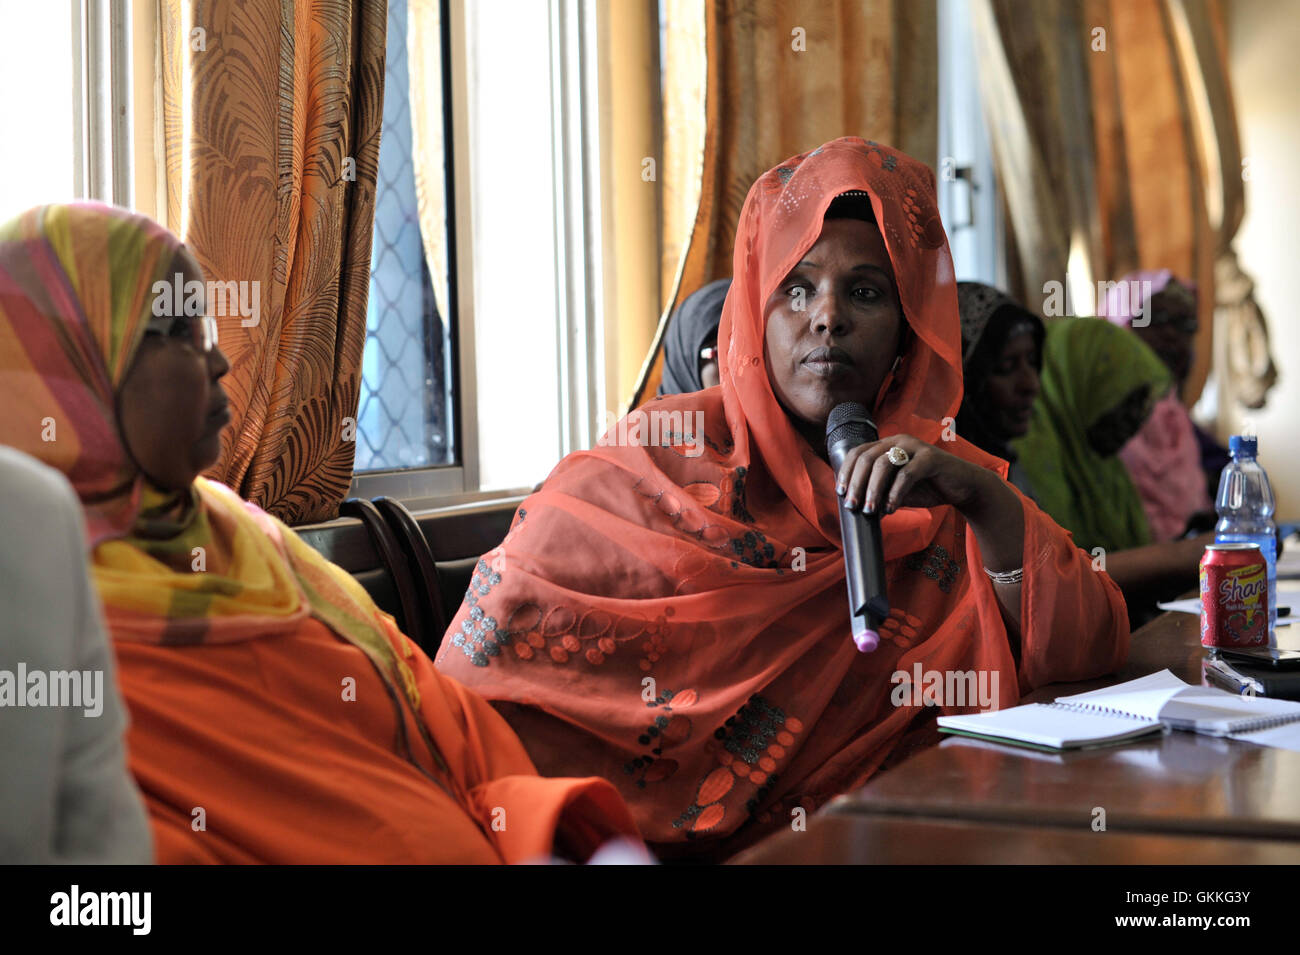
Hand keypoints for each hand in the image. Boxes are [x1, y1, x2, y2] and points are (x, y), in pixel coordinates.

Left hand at [835, 434, 989, 515]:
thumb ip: (878, 492)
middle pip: (866, 458)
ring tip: (870, 511)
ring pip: (883, 465)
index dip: (846, 472)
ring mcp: (915, 447)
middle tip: (852, 506)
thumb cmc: (927, 488)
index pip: (857, 453)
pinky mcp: (930, 458)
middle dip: (856, 484)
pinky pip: (906, 475)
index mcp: (887, 445)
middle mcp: (899, 441)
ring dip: (873, 490)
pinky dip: (895, 494)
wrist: (962, 488)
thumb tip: (854, 506)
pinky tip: (891, 509)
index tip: (840, 493)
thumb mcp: (895, 490)